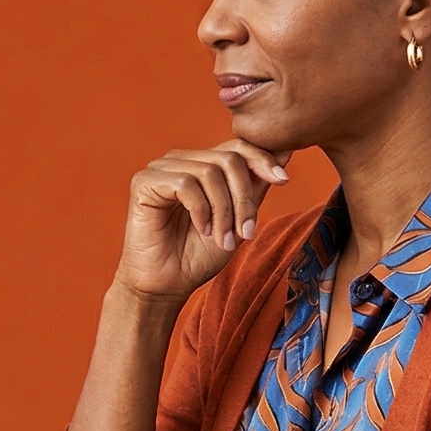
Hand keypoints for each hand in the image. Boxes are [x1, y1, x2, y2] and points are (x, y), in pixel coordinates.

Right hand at [114, 141, 290, 301]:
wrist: (168, 283)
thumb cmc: (198, 255)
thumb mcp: (238, 218)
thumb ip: (256, 186)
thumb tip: (286, 150)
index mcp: (201, 164)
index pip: (237, 146)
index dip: (262, 159)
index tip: (283, 180)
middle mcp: (181, 161)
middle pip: (228, 159)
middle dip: (244, 198)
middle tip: (247, 232)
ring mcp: (161, 169)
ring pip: (210, 172)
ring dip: (224, 211)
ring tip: (223, 239)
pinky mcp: (144, 182)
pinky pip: (185, 184)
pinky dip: (201, 210)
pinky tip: (202, 230)